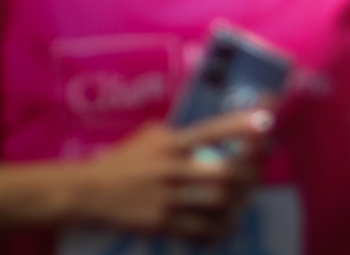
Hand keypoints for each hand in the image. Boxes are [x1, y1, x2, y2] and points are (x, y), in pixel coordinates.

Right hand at [73, 111, 269, 239]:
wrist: (85, 192)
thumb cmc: (120, 161)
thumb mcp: (148, 137)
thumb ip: (177, 132)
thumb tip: (213, 130)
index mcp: (170, 143)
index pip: (210, 130)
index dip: (239, 126)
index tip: (265, 122)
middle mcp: (171, 168)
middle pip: (223, 171)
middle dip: (247, 174)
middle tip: (254, 175)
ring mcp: (166, 197)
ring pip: (216, 200)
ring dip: (236, 201)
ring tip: (242, 200)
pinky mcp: (160, 222)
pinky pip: (199, 227)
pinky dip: (217, 228)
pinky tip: (225, 226)